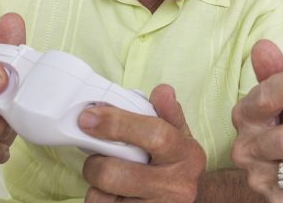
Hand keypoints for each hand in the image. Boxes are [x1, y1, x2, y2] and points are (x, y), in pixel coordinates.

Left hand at [79, 84, 205, 202]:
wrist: (194, 200)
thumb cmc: (177, 164)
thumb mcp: (180, 135)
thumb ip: (168, 112)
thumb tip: (162, 91)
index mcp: (187, 155)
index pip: (154, 134)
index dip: (117, 124)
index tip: (88, 118)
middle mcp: (177, 186)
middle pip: (116, 173)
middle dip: (95, 164)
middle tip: (96, 157)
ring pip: (103, 198)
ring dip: (96, 186)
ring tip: (108, 180)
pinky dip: (100, 202)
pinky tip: (114, 196)